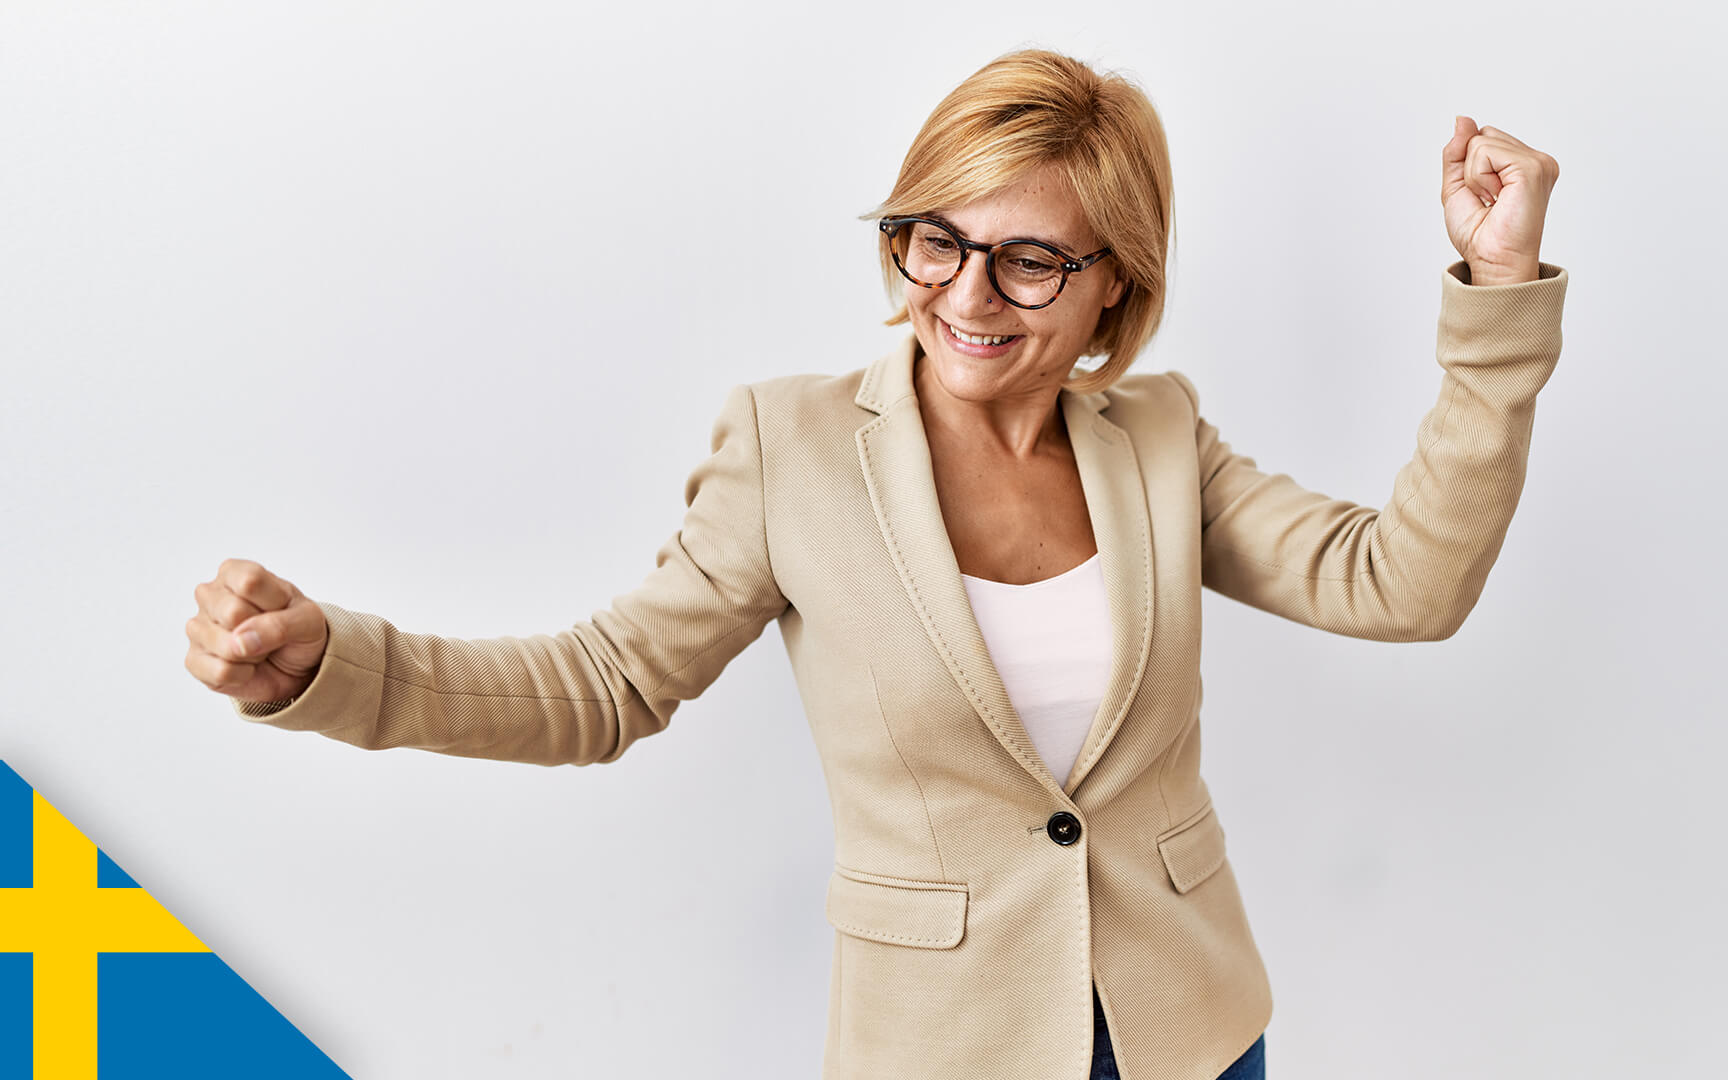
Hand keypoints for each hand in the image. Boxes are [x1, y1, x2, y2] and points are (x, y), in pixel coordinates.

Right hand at [185, 558, 328, 703]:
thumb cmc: (297, 630)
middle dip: (262, 630)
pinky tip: (246, 666)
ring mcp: (197, 628)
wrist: (297, 664)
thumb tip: (241, 642)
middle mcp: (209, 595)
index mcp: (234, 573)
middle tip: (269, 631)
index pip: (249, 583)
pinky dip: (243, 675)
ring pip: (226, 646)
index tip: (281, 608)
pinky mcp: (194, 660)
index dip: (273, 603)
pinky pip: (220, 672)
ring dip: (254, 655)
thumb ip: (279, 625)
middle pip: (233, 613)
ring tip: (258, 647)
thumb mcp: (306, 620)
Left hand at [1441, 115, 1559, 284]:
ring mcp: (1538, 162)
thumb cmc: (1480, 233)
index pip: (1482, 138)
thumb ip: (1457, 152)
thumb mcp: (1457, 186)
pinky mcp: (1532, 167)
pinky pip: (1485, 151)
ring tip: (1492, 201)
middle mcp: (1536, 160)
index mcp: (1523, 164)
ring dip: (1473, 176)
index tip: (1482, 196)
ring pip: (1480, 141)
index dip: (1468, 166)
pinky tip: (1496, 198)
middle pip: (1481, 135)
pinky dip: (1478, 177)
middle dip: (1470, 170)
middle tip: (1487, 201)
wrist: (1492, 260)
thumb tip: (1462, 119)